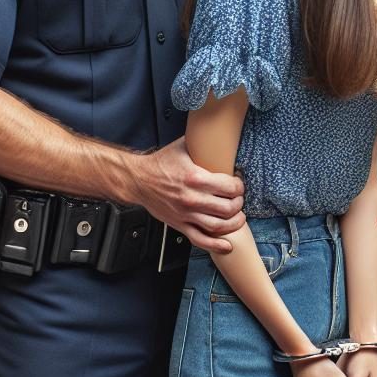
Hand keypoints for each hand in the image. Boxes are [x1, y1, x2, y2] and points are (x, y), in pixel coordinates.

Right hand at [126, 138, 244, 253]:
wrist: (138, 180)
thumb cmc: (159, 164)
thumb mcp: (183, 146)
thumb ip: (202, 142)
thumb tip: (217, 131)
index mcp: (195, 178)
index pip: (229, 187)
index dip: (239, 186)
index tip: (239, 184)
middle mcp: (192, 198)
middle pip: (228, 207)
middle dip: (239, 203)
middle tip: (239, 199)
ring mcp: (186, 214)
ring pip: (219, 226)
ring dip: (234, 222)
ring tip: (238, 216)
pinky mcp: (179, 225)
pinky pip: (201, 240)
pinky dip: (216, 245)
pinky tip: (227, 245)